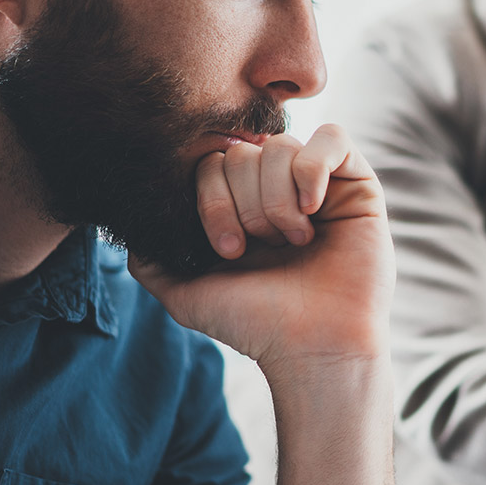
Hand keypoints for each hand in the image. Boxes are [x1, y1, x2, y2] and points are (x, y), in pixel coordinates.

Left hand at [130, 123, 394, 367]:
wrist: (314, 346)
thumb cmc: (257, 324)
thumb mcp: (186, 293)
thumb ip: (151, 259)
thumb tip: (127, 224)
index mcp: (242, 206)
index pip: (211, 163)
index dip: (212, 200)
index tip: (228, 249)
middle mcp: (279, 190)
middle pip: (244, 152)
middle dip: (245, 203)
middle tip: (262, 246)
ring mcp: (320, 184)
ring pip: (281, 147)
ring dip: (278, 199)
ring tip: (295, 240)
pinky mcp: (358, 184)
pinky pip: (332, 137)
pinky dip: (313, 168)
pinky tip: (312, 209)